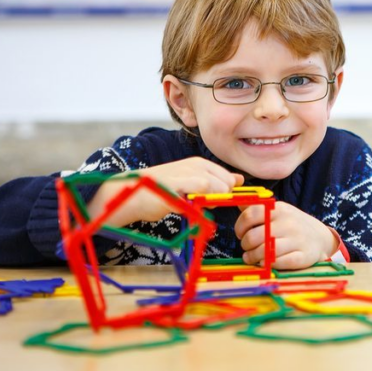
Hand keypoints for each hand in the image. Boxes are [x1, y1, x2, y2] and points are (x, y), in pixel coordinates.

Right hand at [88, 157, 243, 226]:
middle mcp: (195, 165)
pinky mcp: (175, 186)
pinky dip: (198, 203)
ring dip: (209, 201)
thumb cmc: (163, 191)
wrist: (131, 194)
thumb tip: (240, 179)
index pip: (229, 178)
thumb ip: (216, 182)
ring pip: (216, 188)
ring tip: (191, 204)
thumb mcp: (193, 183)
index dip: (226, 194)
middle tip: (199, 204)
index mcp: (200, 164)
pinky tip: (185, 206)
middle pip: (226, 184)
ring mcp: (185, 174)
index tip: (212, 202)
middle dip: (220, 199)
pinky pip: (199, 191)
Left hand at [234, 201, 338, 269]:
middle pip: (254, 236)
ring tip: (251, 258)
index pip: (250, 215)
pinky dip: (268, 264)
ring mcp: (296, 239)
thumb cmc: (293, 225)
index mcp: (278, 209)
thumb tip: (238, 199)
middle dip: (245, 245)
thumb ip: (258, 207)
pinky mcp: (303, 256)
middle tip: (246, 248)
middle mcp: (287, 222)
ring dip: (253, 257)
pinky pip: (280, 262)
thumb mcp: (278, 211)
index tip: (240, 234)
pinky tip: (265, 263)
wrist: (321, 237)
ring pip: (265, 251)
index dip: (239, 227)